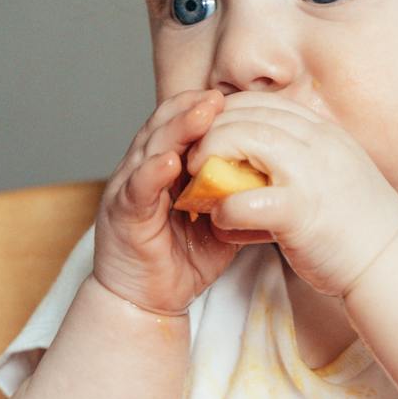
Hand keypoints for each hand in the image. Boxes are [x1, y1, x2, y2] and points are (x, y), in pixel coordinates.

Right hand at [92, 89, 238, 313]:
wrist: (146, 302)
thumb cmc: (181, 260)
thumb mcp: (218, 222)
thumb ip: (235, 197)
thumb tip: (275, 179)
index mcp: (163, 167)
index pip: (180, 126)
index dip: (202, 109)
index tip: (232, 98)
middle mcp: (142, 170)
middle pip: (164, 127)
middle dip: (191, 109)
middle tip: (219, 96)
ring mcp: (129, 190)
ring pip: (150, 149)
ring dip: (176, 130)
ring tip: (202, 115)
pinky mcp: (122, 216)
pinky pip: (138, 189)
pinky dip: (152, 173)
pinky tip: (170, 162)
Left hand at [185, 92, 397, 297]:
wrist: (391, 263)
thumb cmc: (357, 227)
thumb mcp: (330, 176)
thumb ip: (296, 162)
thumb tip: (255, 161)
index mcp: (323, 133)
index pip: (262, 102)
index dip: (226, 114)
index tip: (209, 136)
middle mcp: (317, 143)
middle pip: (246, 114)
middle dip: (209, 132)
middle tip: (192, 160)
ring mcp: (310, 174)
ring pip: (242, 140)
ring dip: (209, 160)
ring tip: (198, 185)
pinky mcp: (301, 213)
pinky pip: (244, 200)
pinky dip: (224, 209)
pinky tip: (220, 222)